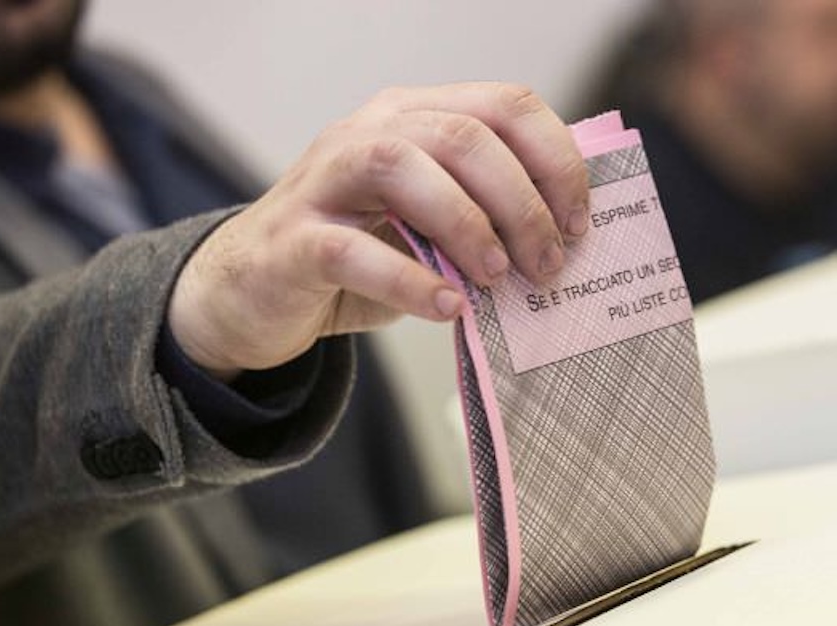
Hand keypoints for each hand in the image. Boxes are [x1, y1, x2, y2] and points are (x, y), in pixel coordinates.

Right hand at [168, 83, 589, 379]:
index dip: (556, 160)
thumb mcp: (431, 228)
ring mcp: (324, 180)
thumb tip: (568, 239)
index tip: (580, 223)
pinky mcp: (294, 240)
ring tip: (497, 278)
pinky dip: (409, 281)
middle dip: (522, 203)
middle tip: (547, 264)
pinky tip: (448, 308)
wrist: (256, 296)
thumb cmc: (359, 259)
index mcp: (415, 118)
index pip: (505, 106)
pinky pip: (353, 251)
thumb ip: (485, 217)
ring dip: (467, 225)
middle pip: (463, 136)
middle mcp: (369, 132)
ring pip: (402, 169)